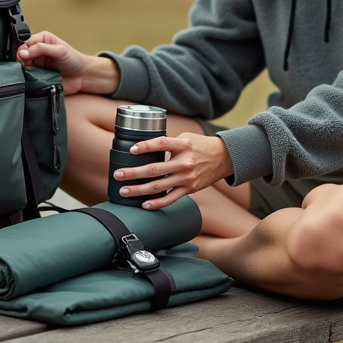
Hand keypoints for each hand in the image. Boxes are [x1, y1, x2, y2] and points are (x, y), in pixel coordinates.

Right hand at [16, 31, 119, 95]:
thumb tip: (24, 52)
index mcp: (42, 40)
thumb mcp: (60, 50)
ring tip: (30, 72)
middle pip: (21, 54)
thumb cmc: (74, 60)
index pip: (26, 43)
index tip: (23, 57)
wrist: (82, 76)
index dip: (22, 50)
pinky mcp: (37, 76)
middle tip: (26, 65)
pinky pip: (27, 77)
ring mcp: (36, 64)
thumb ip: (42, 48)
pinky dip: (27, 78)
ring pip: (22, 66)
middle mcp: (37, 51)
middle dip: (21, 60)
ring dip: (24, 70)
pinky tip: (30, 79)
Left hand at [113, 133, 234, 209]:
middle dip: (133, 173)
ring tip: (124, 190)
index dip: (146, 146)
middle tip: (118, 175)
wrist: (224, 158)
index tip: (131, 150)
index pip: (162, 144)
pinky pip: (171, 199)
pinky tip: (145, 204)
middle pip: (155, 169)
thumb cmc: (200, 146)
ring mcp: (187, 178)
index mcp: (183, 145)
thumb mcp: (186, 138)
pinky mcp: (190, 189)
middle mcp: (184, 162)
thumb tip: (145, 149)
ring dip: (139, 190)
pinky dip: (157, 203)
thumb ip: (168, 143)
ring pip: (159, 186)